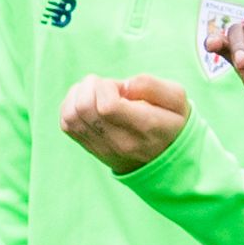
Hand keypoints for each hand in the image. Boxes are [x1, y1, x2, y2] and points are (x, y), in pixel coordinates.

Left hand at [59, 75, 189, 173]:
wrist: (166, 159)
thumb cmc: (171, 121)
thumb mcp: (177, 99)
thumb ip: (152, 86)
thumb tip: (124, 86)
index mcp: (145, 127)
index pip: (107, 106)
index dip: (108, 86)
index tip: (122, 88)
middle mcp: (121, 142)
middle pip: (84, 108)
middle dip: (92, 86)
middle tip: (110, 89)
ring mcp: (103, 148)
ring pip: (71, 115)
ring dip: (80, 94)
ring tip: (98, 94)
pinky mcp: (90, 148)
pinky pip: (66, 124)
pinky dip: (71, 106)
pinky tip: (89, 102)